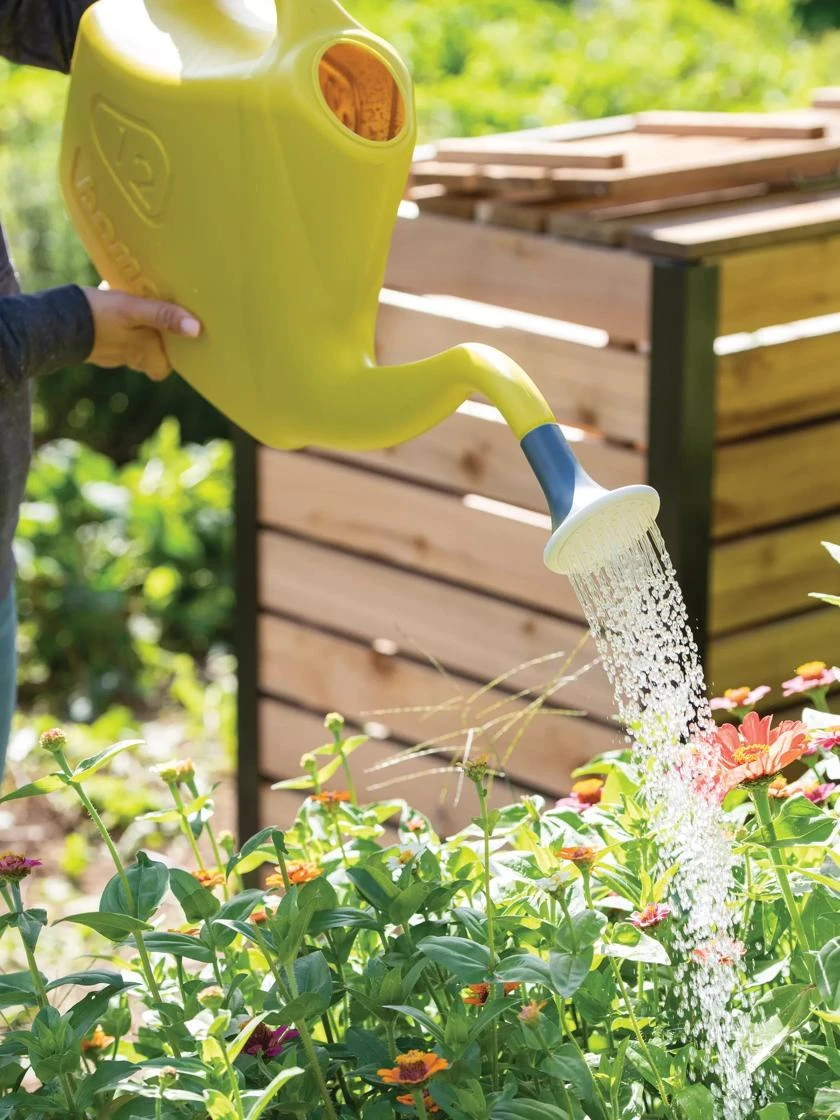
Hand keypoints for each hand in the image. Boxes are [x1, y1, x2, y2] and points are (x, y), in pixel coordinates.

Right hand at [81, 286, 201, 380]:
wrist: (53, 321)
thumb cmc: (98, 316)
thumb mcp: (134, 310)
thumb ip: (164, 317)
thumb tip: (196, 329)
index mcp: (143, 354)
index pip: (164, 367)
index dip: (173, 356)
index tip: (180, 338)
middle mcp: (129, 358)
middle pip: (150, 356)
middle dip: (156, 340)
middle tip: (161, 318)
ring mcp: (110, 352)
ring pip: (132, 345)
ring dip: (138, 329)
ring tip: (141, 306)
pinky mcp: (94, 342)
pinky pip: (113, 335)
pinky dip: (118, 324)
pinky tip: (115, 304)